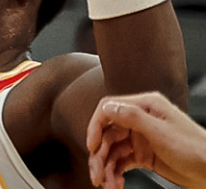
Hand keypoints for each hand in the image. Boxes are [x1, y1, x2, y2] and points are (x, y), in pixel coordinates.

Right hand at [88, 90, 205, 186]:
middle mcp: (140, 120)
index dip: (96, 127)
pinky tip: (116, 183)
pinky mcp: (144, 154)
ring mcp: (142, 137)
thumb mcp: (161, 132)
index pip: (109, 110)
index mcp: (145, 106)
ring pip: (113, 150)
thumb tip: (108, 107)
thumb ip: (133, 117)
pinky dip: (116, 173)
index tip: (91, 146)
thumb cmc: (195, 149)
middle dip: (100, 155)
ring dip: (107, 168)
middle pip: (108, 134)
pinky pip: (122, 162)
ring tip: (107, 184)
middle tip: (97, 174)